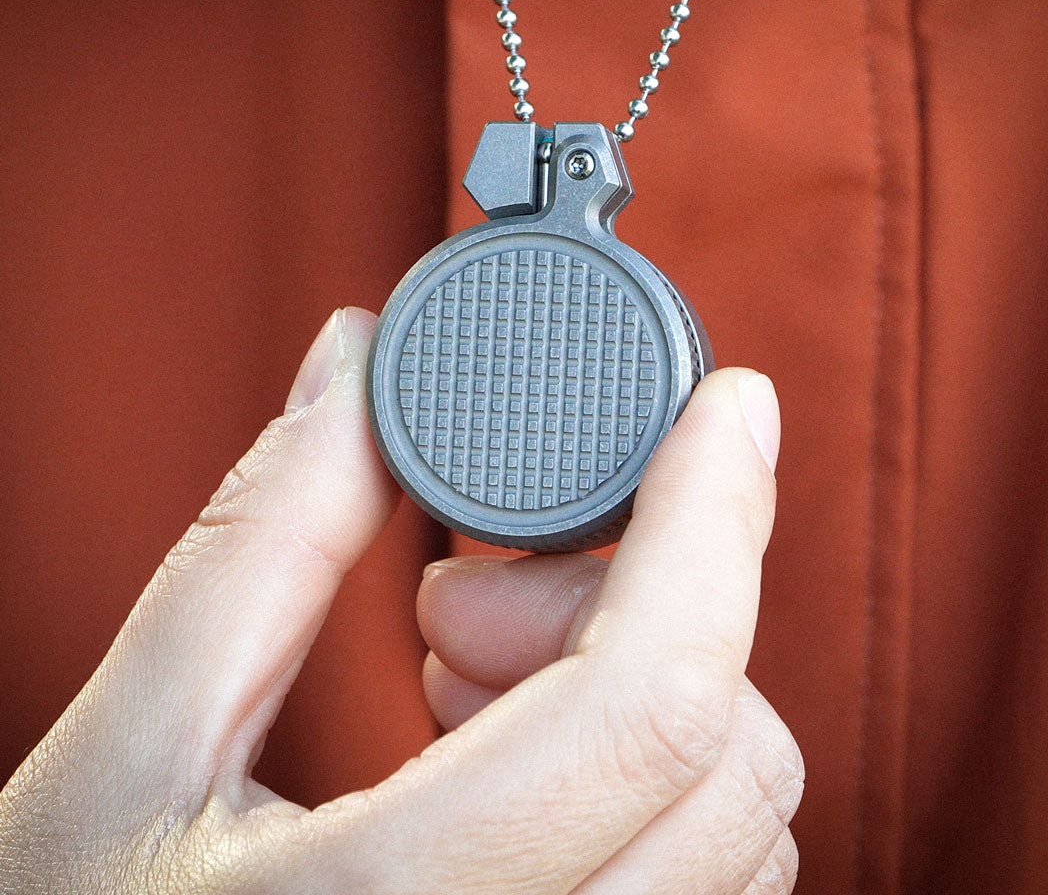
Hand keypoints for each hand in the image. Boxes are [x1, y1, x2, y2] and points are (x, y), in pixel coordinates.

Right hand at [0, 307, 801, 893]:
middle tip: (468, 603)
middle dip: (631, 615)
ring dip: (644, 697)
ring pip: (746, 822)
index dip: (709, 521)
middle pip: (726, 754)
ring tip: (473, 689)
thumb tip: (358, 365)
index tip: (726, 409)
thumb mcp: (140, 734)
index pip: (643, 701)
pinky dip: (659, 778)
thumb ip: (268, 534)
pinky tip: (522, 762)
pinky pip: (721, 880)